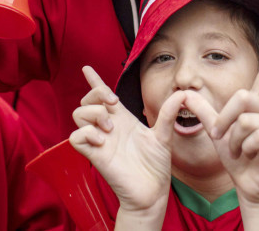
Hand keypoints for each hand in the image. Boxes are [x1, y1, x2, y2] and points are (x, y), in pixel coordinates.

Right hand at [70, 66, 180, 215]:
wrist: (153, 191)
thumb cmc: (156, 166)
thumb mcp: (164, 135)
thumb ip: (168, 114)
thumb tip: (182, 94)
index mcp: (122, 119)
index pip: (104, 96)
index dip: (94, 81)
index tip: (87, 68)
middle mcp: (108, 127)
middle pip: (87, 100)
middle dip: (96, 94)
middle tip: (113, 104)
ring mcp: (100, 140)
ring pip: (79, 114)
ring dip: (94, 114)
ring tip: (110, 127)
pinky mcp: (94, 155)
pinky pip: (76, 138)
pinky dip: (86, 134)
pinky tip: (102, 140)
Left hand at [184, 36, 258, 206]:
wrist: (248, 187)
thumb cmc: (237, 160)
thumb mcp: (217, 133)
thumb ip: (205, 112)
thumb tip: (186, 93)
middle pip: (243, 97)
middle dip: (225, 120)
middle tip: (221, 137)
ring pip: (247, 121)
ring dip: (234, 140)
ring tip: (239, 151)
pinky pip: (257, 137)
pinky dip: (245, 149)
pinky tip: (250, 156)